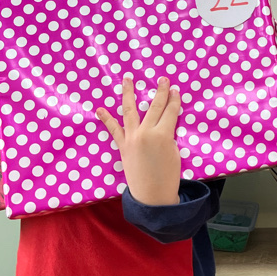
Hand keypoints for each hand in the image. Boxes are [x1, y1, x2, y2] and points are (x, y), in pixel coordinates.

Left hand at [97, 75, 180, 206]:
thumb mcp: (175, 152)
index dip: (174, 99)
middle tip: (163, 79)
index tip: (175, 89)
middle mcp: (146, 132)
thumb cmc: (169, 176)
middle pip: (155, 107)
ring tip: (128, 79)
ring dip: (129, 93)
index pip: (170, 111)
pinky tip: (100, 109)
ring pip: (130, 111)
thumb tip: (163, 124)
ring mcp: (132, 138)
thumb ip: (168, 135)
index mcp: (163, 134)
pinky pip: (114, 130)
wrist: (152, 196)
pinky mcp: (123, 146)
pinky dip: (107, 119)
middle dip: (160, 91)